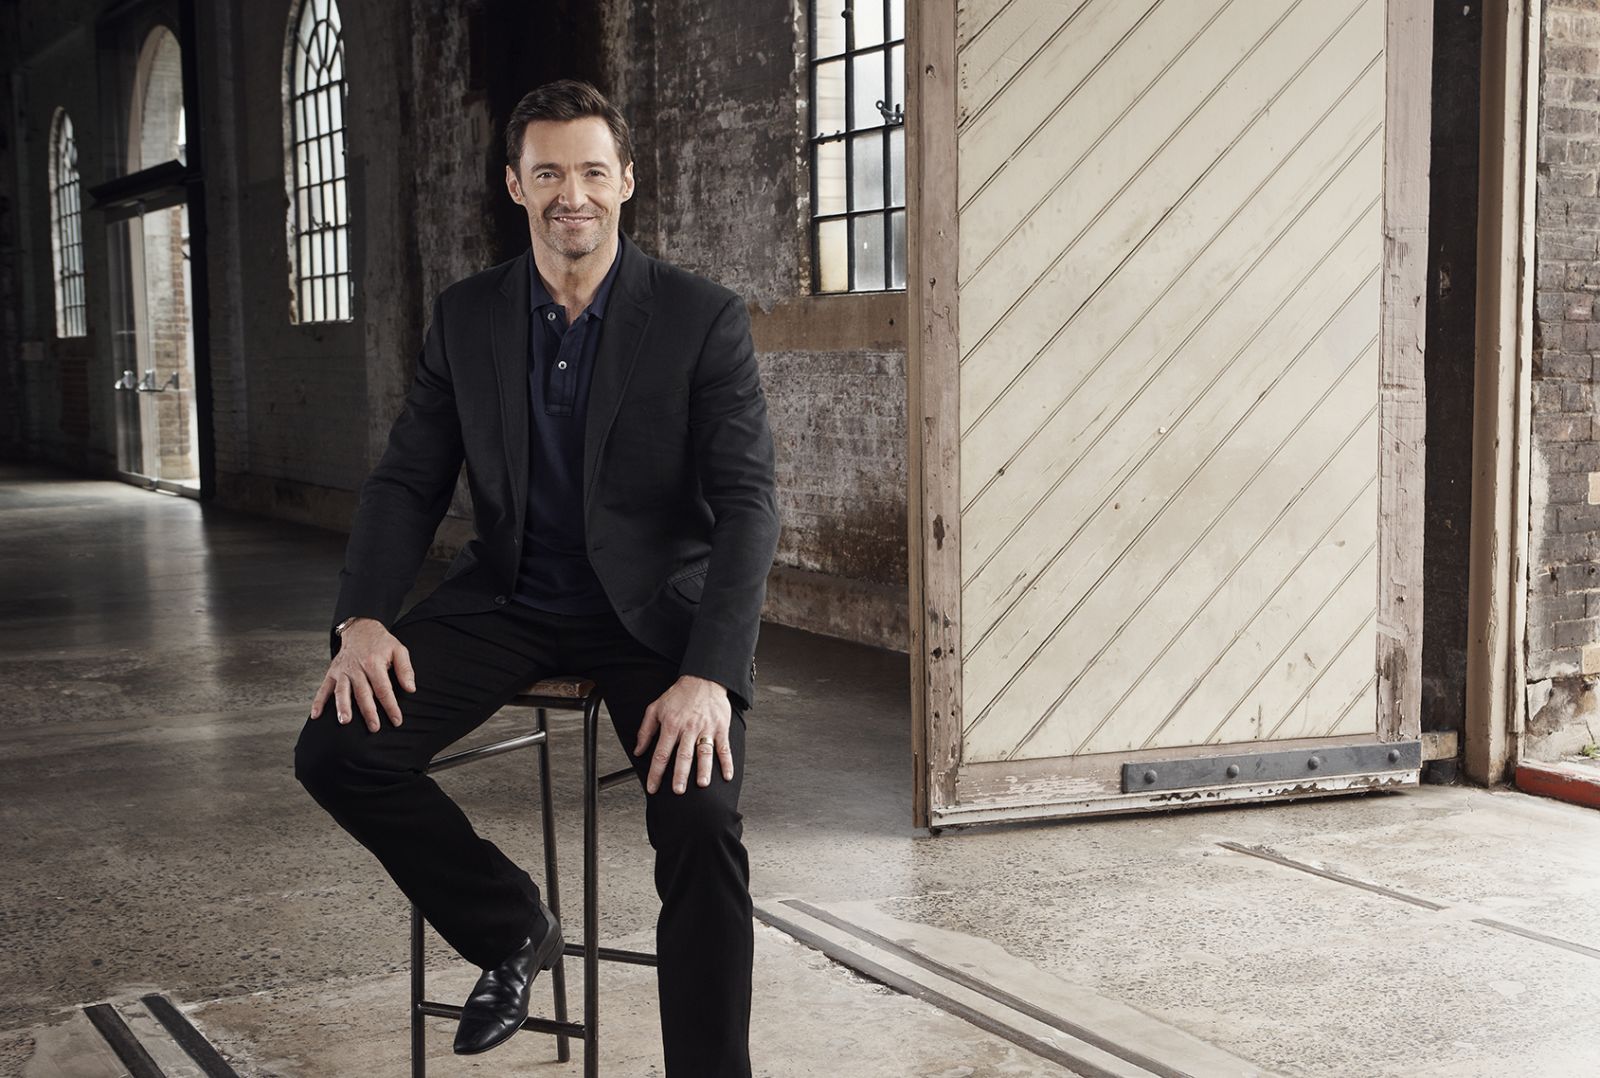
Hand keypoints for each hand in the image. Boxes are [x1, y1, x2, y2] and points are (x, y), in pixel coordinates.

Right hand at [309, 618, 415, 732]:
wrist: (360, 629)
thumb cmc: (381, 643)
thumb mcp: (399, 650)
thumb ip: (405, 669)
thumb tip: (410, 689)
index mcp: (374, 663)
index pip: (384, 689)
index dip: (390, 706)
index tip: (397, 720)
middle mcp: (356, 668)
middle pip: (363, 693)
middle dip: (369, 712)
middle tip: (374, 728)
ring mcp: (342, 671)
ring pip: (342, 691)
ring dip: (342, 706)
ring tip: (344, 721)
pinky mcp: (332, 673)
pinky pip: (323, 688)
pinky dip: (318, 702)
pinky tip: (315, 716)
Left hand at [633, 675, 733, 794]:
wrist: (703, 679)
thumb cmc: (678, 695)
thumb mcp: (655, 708)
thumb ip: (645, 731)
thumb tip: (638, 750)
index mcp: (671, 725)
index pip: (661, 753)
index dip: (655, 772)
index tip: (652, 788)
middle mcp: (688, 728)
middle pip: (683, 755)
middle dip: (680, 774)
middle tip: (678, 791)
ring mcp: (706, 729)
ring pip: (704, 752)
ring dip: (703, 769)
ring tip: (702, 784)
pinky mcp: (721, 728)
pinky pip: (724, 747)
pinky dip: (727, 762)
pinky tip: (727, 776)